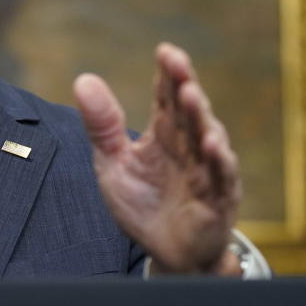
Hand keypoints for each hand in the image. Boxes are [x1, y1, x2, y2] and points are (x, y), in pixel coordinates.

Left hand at [74, 43, 240, 273]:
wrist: (164, 254)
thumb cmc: (143, 204)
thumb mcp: (114, 162)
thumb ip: (102, 125)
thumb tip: (83, 79)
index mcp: (164, 134)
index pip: (167, 97)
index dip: (167, 74)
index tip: (164, 51)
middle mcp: (189, 146)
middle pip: (188, 110)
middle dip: (184, 84)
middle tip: (177, 63)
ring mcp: (206, 171)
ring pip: (207, 137)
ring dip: (201, 115)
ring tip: (191, 94)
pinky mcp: (217, 199)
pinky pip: (222, 177)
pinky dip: (219, 160)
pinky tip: (213, 144)